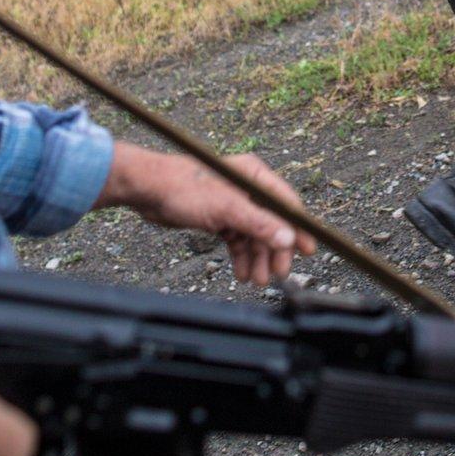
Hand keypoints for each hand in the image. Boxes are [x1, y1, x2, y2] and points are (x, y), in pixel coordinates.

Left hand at [100, 146, 318, 285]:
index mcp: (254, 176)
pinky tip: (241, 272)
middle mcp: (247, 188)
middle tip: (277, 274)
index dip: (298, 228)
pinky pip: (237, 239)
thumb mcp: (226, 207)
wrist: (146, 190)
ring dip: (256, 258)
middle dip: (274, 250)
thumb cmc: (182, 187)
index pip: (286, 204)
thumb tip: (287, 238)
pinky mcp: (219, 217)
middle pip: (272, 223)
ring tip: (256, 279)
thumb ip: (259, 223)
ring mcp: (233, 203)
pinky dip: (240, 256)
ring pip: (254, 235)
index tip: (308, 250)